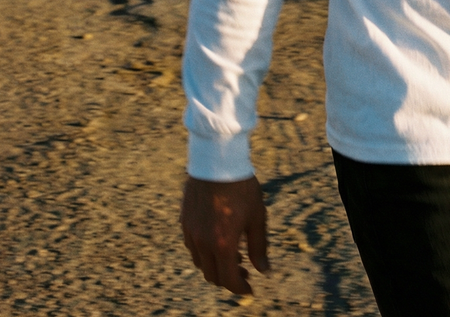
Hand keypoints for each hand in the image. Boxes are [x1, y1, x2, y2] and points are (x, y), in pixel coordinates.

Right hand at [180, 175, 269, 294]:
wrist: (217, 160)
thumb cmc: (242, 187)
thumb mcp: (257, 216)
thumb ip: (259, 246)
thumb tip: (264, 270)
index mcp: (222, 244)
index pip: (228, 279)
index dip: (240, 288)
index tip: (250, 288)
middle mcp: (202, 243)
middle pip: (212, 275)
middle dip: (229, 278)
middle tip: (245, 271)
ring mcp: (190, 233)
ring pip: (201, 263)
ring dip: (216, 265)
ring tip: (234, 255)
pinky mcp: (184, 222)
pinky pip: (193, 247)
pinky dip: (206, 252)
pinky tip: (219, 241)